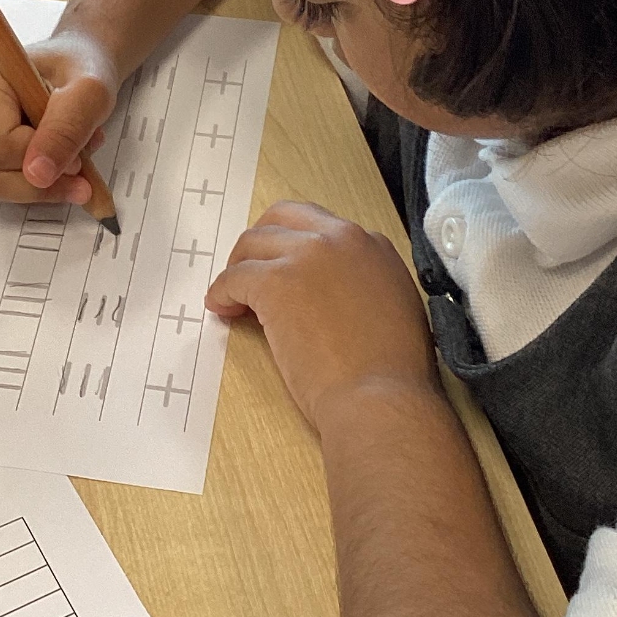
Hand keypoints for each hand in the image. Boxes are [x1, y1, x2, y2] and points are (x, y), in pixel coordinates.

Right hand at [0, 32, 118, 206]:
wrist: (76, 65)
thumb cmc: (79, 68)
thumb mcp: (90, 92)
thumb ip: (66, 129)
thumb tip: (38, 174)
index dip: (40, 161)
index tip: (78, 159)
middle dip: (39, 181)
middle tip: (80, 169)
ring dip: (38, 185)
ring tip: (73, 161)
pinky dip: (32, 184)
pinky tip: (56, 163)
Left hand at [207, 201, 437, 426]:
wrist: (381, 396)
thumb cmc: (391, 371)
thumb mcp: (395, 306)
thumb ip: (365, 282)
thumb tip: (335, 290)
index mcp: (371, 244)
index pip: (319, 227)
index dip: (296, 248)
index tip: (286, 268)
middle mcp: (340, 238)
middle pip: (282, 220)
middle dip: (262, 243)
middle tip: (250, 269)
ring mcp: (306, 255)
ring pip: (253, 244)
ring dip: (239, 268)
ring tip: (234, 295)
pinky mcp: (276, 282)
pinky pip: (233, 278)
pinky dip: (222, 292)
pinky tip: (223, 308)